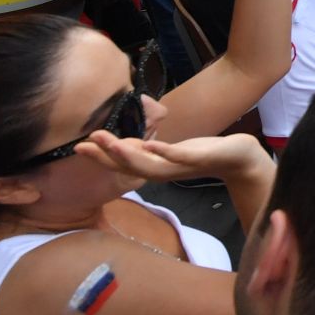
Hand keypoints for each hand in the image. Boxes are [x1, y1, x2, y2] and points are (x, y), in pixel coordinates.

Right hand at [77, 130, 269, 184]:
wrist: (236, 158)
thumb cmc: (199, 153)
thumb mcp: (165, 150)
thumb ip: (142, 149)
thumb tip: (116, 144)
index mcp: (154, 168)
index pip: (121, 165)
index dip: (99, 157)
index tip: (78, 147)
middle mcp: (163, 171)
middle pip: (129, 167)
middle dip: (106, 157)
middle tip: (85, 144)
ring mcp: (181, 166)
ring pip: (150, 165)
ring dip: (130, 155)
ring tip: (111, 145)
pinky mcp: (199, 158)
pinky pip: (179, 157)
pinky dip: (165, 151)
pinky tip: (152, 144)